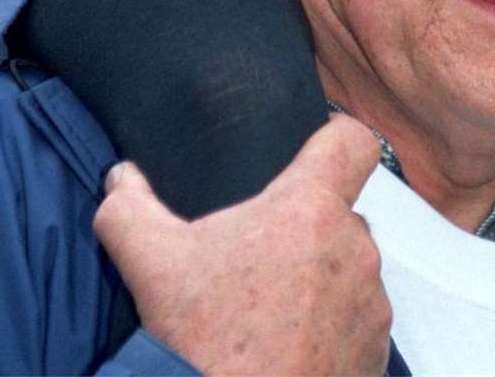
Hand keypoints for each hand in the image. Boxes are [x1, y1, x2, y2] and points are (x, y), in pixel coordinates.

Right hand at [93, 116, 391, 375]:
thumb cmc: (200, 339)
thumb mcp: (150, 263)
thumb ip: (129, 206)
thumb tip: (119, 178)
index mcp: (310, 208)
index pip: (353, 141)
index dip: (335, 140)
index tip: (312, 155)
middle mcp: (354, 249)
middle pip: (342, 215)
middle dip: (309, 229)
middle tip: (262, 258)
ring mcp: (371, 306)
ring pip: (351, 271)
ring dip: (322, 281)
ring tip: (272, 312)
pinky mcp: (374, 355)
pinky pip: (358, 323)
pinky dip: (332, 329)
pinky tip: (291, 348)